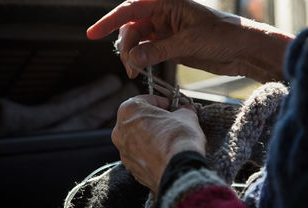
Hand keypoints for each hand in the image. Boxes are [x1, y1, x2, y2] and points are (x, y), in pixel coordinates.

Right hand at [87, 0, 292, 82]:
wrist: (242, 50)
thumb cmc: (224, 35)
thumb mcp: (190, 41)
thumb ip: (159, 50)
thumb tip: (133, 59)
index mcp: (167, 3)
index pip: (131, 9)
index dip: (109, 21)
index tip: (92, 34)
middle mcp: (164, 16)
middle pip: (132, 29)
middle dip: (126, 47)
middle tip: (129, 65)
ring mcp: (166, 33)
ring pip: (138, 43)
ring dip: (133, 57)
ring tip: (135, 72)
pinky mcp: (170, 47)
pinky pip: (148, 53)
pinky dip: (142, 62)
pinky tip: (140, 70)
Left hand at [111, 95, 205, 192]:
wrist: (179, 171)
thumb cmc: (178, 139)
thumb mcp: (186, 115)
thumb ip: (182, 109)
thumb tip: (185, 110)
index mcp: (129, 110)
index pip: (148, 99)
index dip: (165, 102)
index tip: (175, 107)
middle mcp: (120, 130)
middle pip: (140, 119)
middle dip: (156, 120)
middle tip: (173, 123)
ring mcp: (123, 151)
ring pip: (138, 138)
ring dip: (152, 137)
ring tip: (170, 140)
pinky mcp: (130, 167)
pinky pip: (141, 155)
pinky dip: (150, 153)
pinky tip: (165, 154)